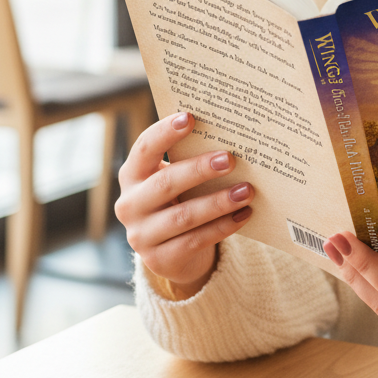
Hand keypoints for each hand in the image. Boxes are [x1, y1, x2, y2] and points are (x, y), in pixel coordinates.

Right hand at [115, 112, 253, 296]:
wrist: (174, 252)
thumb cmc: (180, 200)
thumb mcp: (176, 179)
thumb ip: (190, 159)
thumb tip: (230, 133)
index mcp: (132, 175)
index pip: (144, 148)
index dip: (165, 132)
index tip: (190, 117)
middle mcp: (130, 205)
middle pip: (165, 183)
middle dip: (199, 170)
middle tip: (231, 159)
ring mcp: (141, 236)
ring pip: (184, 216)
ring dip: (218, 202)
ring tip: (247, 190)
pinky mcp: (159, 260)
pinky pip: (196, 240)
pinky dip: (223, 226)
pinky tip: (245, 214)